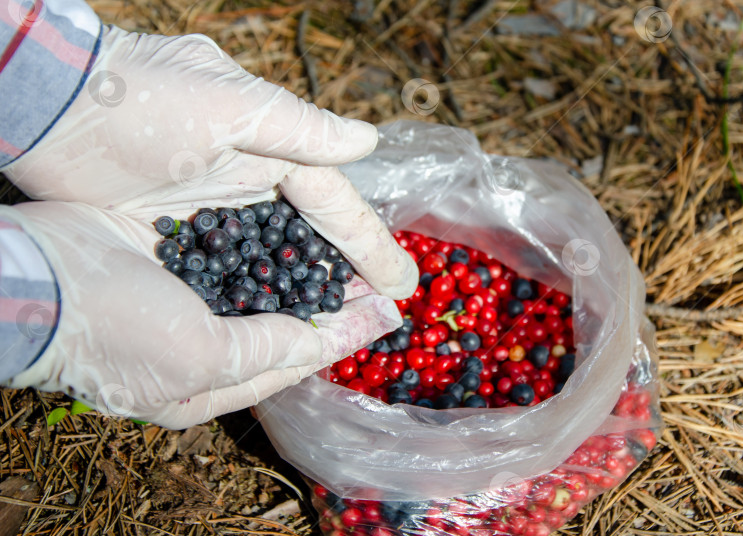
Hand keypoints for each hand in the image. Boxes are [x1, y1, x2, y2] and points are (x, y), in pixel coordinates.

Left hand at [2, 25, 417, 298]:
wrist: (46, 107)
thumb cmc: (139, 101)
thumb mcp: (227, 106)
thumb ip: (301, 129)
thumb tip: (369, 142)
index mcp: (271, 147)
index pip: (333, 203)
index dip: (368, 245)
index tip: (401, 284)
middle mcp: (251, 175)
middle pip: (311, 232)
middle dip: (345, 271)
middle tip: (379, 312)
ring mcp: (215, 203)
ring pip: (275, 254)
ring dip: (304, 286)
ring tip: (337, 324)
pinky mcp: (181, 226)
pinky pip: (234, 265)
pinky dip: (256, 289)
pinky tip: (273, 316)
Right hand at [2, 201, 401, 428]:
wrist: (31, 275)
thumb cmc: (113, 328)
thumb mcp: (201, 356)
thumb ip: (270, 349)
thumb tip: (328, 342)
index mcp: (209, 383)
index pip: (292, 360)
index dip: (341, 336)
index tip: (386, 312)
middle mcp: (202, 344)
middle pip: (282, 324)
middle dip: (329, 302)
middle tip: (377, 277)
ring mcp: (186, 299)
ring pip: (262, 285)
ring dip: (304, 268)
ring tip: (348, 247)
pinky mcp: (173, 256)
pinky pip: (233, 251)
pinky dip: (268, 241)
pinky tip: (298, 222)